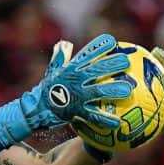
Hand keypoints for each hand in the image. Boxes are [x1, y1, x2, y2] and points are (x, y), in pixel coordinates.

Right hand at [0, 34, 132, 148]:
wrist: (35, 109)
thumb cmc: (47, 88)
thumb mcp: (52, 70)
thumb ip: (60, 56)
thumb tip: (65, 44)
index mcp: (71, 68)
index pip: (87, 53)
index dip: (100, 46)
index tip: (113, 42)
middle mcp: (75, 80)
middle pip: (97, 70)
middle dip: (112, 64)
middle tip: (126, 62)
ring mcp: (76, 96)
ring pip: (97, 91)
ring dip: (113, 90)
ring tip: (128, 90)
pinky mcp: (76, 111)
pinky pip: (93, 115)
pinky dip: (104, 119)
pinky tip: (117, 122)